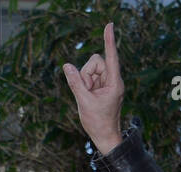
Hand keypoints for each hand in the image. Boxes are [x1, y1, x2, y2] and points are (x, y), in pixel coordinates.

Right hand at [62, 21, 124, 154]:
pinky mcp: (103, 87)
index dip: (109, 40)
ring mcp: (108, 83)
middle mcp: (113, 80)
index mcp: (114, 83)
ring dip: (85, 82)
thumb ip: (75, 82)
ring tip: (89, 98)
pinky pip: (90, 78)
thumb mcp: (83, 102)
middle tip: (87, 92)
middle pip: (95, 62)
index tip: (109, 25)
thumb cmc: (98, 123)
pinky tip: (89, 98)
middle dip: (86, 74)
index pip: (111, 57)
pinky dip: (86, 85)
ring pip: (91, 70)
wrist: (105, 137)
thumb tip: (66, 66)